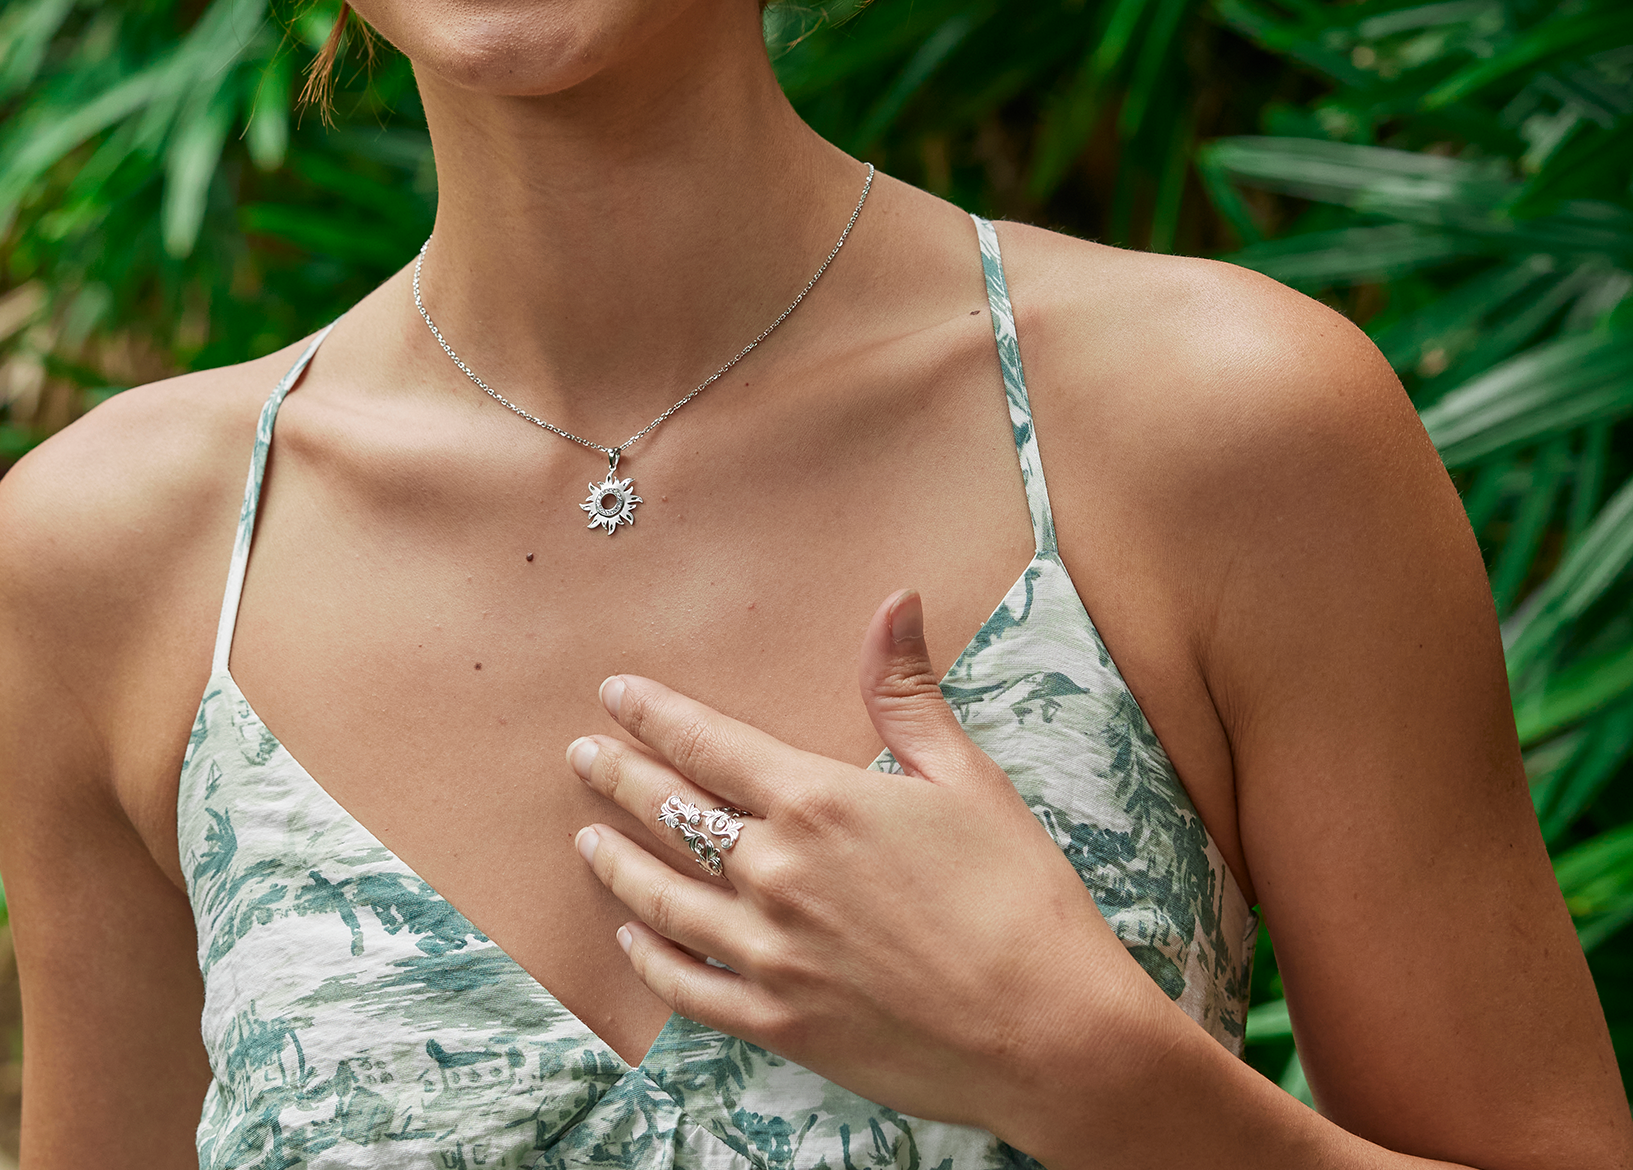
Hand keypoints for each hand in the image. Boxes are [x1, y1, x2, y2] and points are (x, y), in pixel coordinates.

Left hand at [566, 589, 1178, 1147]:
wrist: (1053, 1032)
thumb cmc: (1018, 897)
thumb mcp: (964, 775)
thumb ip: (906, 689)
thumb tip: (895, 599)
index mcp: (816, 802)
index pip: (707, 744)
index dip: (653, 715)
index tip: (615, 694)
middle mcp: (776, 873)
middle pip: (670, 813)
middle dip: (618, 777)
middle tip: (580, 754)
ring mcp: (770, 955)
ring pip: (664, 898)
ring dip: (616, 862)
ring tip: (584, 838)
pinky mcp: (781, 1024)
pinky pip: (690, 987)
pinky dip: (651, 957)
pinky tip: (633, 935)